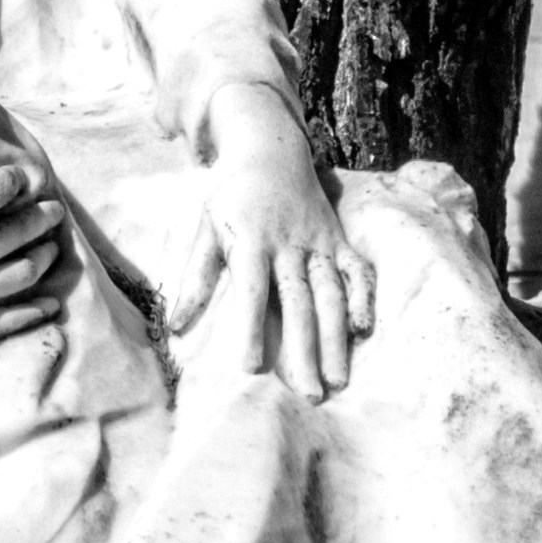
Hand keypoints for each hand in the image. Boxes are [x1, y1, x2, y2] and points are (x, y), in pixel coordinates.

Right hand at [0, 133, 62, 379]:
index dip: (14, 180)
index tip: (23, 174)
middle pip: (18, 232)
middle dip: (41, 216)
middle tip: (55, 208)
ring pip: (23, 273)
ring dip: (43, 256)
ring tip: (52, 247)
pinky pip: (9, 320)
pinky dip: (33, 313)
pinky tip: (51, 308)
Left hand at [177, 85, 366, 397]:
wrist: (270, 147)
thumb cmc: (231, 194)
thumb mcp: (206, 227)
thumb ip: (196, 278)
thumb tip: (177, 328)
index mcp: (252, 240)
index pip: (252, 292)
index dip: (253, 330)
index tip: (253, 370)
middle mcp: (289, 243)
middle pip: (299, 303)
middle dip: (306, 350)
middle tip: (310, 394)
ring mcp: (319, 241)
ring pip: (332, 293)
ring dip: (336, 338)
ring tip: (338, 379)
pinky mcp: (339, 239)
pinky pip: (358, 270)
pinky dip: (364, 297)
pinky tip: (364, 329)